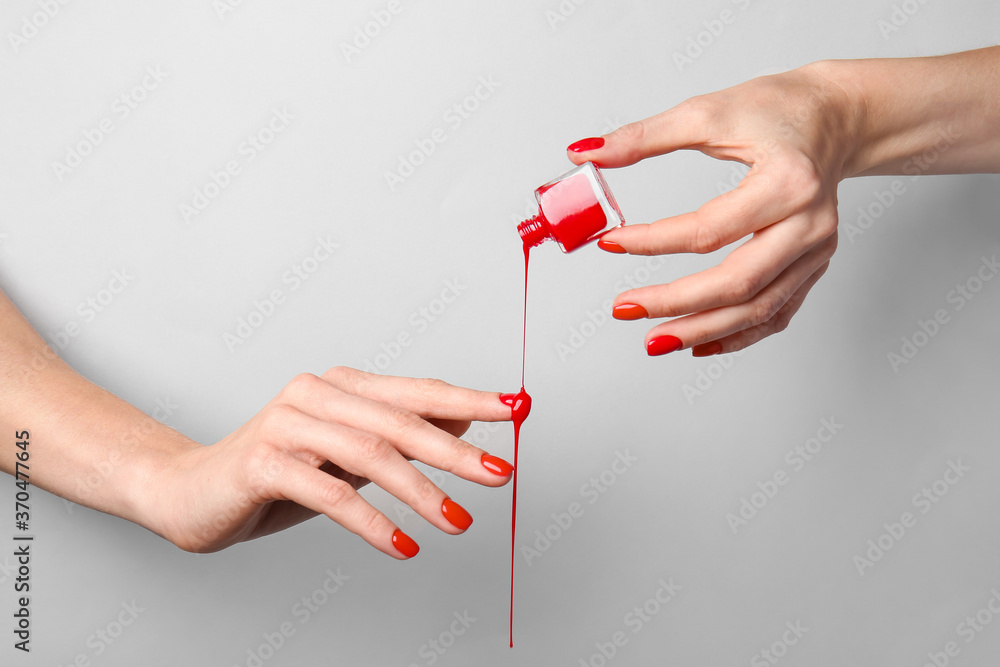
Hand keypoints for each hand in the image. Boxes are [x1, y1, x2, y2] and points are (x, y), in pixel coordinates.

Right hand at [148, 368, 513, 557]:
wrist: (189, 491)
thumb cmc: (276, 472)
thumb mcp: (347, 452)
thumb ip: (399, 434)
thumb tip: (464, 419)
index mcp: (342, 386)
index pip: (418, 392)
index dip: (471, 399)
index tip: (517, 408)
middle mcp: (316, 393)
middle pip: (401, 421)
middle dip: (457, 451)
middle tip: (501, 474)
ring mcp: (287, 423)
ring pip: (370, 454)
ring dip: (421, 492)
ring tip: (459, 522)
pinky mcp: (264, 462)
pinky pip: (329, 493)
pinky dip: (372, 522)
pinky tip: (403, 545)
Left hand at [567, 62, 856, 355]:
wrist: (835, 117)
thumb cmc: (778, 110)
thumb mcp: (707, 111)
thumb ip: (643, 137)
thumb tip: (584, 154)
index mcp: (787, 182)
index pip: (710, 229)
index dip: (654, 242)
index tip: (611, 242)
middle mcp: (809, 224)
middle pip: (738, 283)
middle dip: (676, 303)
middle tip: (625, 308)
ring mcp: (816, 251)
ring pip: (758, 309)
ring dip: (702, 329)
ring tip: (654, 339)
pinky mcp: (813, 266)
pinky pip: (776, 313)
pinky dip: (737, 334)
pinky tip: (698, 342)